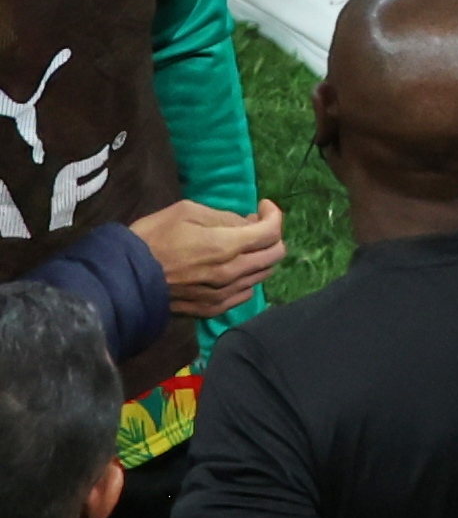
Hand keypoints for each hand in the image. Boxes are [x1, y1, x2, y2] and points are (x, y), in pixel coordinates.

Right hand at [132, 194, 284, 318]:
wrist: (122, 278)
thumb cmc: (151, 238)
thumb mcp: (186, 212)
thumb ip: (224, 217)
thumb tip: (249, 223)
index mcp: (225, 246)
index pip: (272, 233)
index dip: (274, 215)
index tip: (263, 207)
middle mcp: (230, 274)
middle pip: (275, 255)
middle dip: (271, 235)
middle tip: (252, 225)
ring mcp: (222, 295)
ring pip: (262, 274)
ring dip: (259, 256)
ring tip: (238, 245)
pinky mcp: (212, 310)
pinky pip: (245, 293)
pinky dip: (246, 277)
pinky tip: (229, 267)